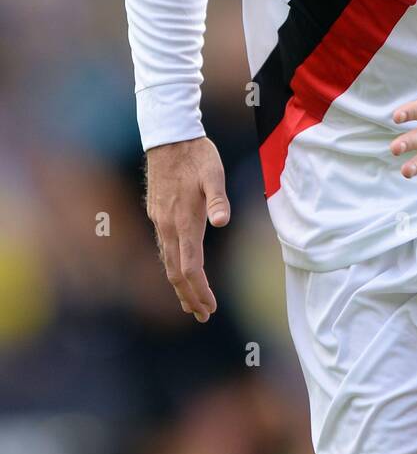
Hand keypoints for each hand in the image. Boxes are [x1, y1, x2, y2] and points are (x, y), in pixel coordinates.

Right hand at [145, 136, 229, 320]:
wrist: (168, 137)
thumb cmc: (197, 155)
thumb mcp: (214, 173)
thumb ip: (218, 198)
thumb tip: (222, 221)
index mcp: (184, 221)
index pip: (190, 268)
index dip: (200, 290)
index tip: (210, 308)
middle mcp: (168, 226)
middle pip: (175, 272)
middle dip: (189, 296)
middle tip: (203, 316)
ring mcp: (160, 221)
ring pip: (167, 262)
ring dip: (179, 285)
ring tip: (190, 303)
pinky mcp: (157, 214)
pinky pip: (164, 249)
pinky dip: (172, 267)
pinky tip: (179, 270)